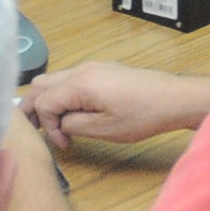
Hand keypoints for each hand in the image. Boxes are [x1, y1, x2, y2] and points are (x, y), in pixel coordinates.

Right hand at [23, 63, 209, 150]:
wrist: (174, 99)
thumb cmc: (143, 116)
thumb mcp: (104, 129)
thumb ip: (73, 124)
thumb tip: (60, 123)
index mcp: (79, 84)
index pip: (43, 101)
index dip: (46, 125)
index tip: (63, 144)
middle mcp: (81, 69)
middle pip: (40, 84)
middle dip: (36, 107)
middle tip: (41, 130)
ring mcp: (92, 66)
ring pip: (54, 79)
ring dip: (50, 100)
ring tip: (58, 123)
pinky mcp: (103, 69)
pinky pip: (71, 78)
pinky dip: (64, 94)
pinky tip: (75, 111)